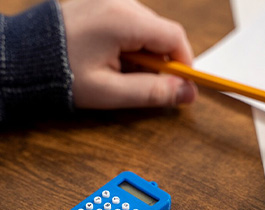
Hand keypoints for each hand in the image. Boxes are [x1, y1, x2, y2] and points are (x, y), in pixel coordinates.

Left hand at [61, 0, 197, 108]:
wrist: (25, 61)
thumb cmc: (64, 77)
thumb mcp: (110, 92)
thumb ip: (151, 92)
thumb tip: (186, 93)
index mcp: (124, 20)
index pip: (174, 37)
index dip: (185, 63)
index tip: (183, 85)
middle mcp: (119, 2)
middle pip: (161, 33)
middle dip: (161, 62)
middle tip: (144, 84)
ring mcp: (109, 1)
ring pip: (146, 30)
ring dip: (144, 55)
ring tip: (121, 73)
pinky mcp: (101, 6)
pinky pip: (130, 25)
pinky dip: (130, 46)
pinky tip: (113, 59)